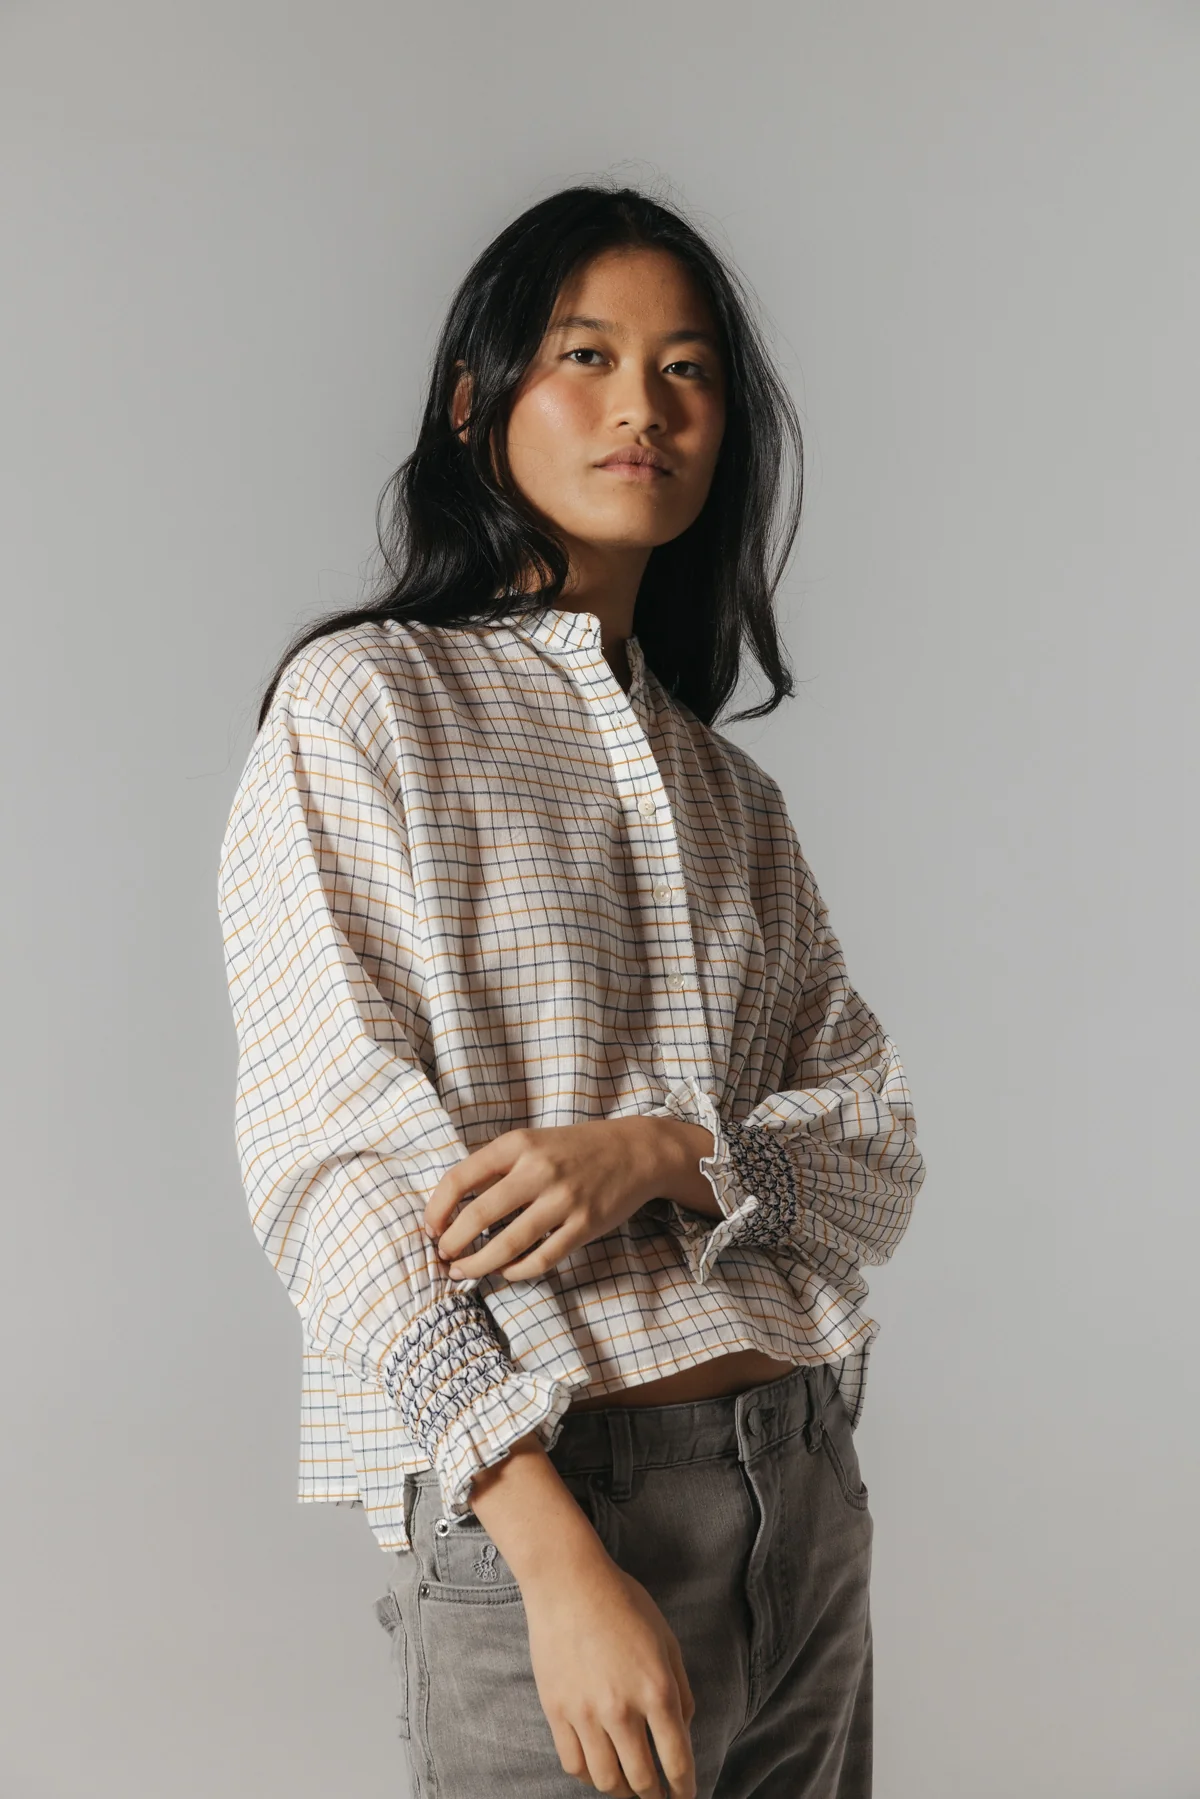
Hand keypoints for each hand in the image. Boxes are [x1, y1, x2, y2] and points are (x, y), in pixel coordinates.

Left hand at [423, 1117, 715, 1281]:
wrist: (635, 1150)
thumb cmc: (574, 1149)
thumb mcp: (532, 1142)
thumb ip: (496, 1168)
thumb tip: (452, 1208)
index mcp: (517, 1144)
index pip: (460, 1178)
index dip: (437, 1209)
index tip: (430, 1229)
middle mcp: (538, 1170)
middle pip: (478, 1216)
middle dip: (452, 1244)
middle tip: (443, 1258)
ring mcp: (563, 1199)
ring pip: (507, 1245)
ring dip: (478, 1264)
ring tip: (463, 1271)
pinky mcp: (584, 1225)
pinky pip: (541, 1258)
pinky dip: (517, 1271)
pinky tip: (505, 1272)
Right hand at [523, 1553, 696, 1798]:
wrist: (568, 1583)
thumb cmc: (623, 1604)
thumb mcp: (666, 1640)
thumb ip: (680, 1689)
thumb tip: (682, 1731)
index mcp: (657, 1690)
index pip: (677, 1760)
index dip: (684, 1788)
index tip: (685, 1798)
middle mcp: (622, 1710)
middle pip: (642, 1779)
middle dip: (654, 1797)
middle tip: (658, 1798)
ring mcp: (586, 1713)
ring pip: (606, 1780)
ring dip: (623, 1793)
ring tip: (630, 1790)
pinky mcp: (556, 1711)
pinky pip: (574, 1764)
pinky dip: (589, 1777)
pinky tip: (599, 1771)